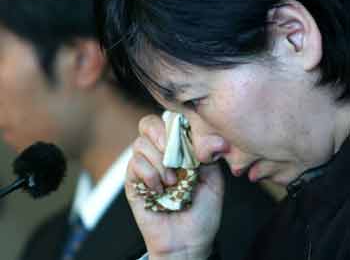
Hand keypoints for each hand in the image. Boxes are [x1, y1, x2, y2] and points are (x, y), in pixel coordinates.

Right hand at [125, 114, 224, 259]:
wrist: (188, 241)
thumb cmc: (202, 212)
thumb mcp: (214, 180)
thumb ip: (209, 156)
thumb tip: (211, 137)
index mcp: (177, 150)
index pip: (168, 121)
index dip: (174, 124)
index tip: (186, 139)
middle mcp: (158, 154)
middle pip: (148, 124)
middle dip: (162, 136)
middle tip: (175, 157)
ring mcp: (144, 167)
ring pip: (140, 144)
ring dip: (158, 161)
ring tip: (172, 181)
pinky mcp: (133, 182)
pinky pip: (134, 164)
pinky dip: (150, 174)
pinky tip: (160, 189)